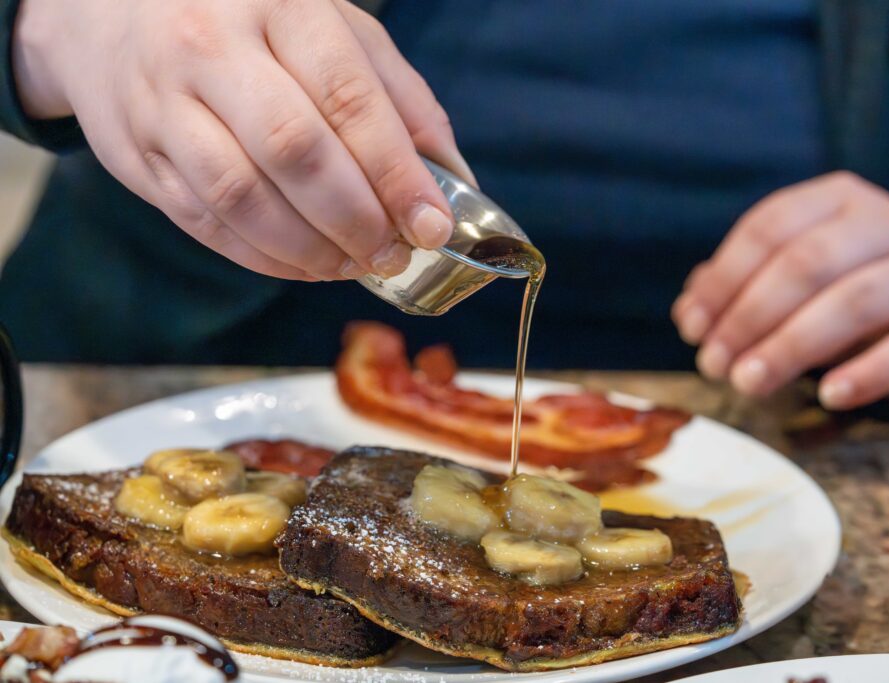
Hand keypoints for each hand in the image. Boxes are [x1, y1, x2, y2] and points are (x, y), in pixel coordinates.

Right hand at [12, 0, 474, 280]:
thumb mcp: (335, 31)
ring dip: (309, 248)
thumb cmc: (253, 23)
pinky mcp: (136, 155)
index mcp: (280, 5)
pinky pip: (204, 222)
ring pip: (241, 196)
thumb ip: (399, 99)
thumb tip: (454, 180)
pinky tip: (305, 264)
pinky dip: (264, 257)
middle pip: (293, 150)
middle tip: (391, 253)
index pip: (348, 97)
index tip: (432, 225)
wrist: (113, 11)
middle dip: (355, 218)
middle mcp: (211, 47)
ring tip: (351, 264)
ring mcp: (163, 102)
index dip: (396, 173)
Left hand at [671, 171, 888, 409]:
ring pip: (855, 302)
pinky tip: (829, 396)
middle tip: (714, 365)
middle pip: (808, 263)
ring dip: (792, 347)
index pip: (769, 227)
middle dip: (751, 317)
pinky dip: (866, 374)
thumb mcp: (781, 284)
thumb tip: (689, 315)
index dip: (723, 279)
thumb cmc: (835, 296)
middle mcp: (886, 222)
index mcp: (835, 199)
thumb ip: (732, 291)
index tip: (692, 329)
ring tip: (749, 382)